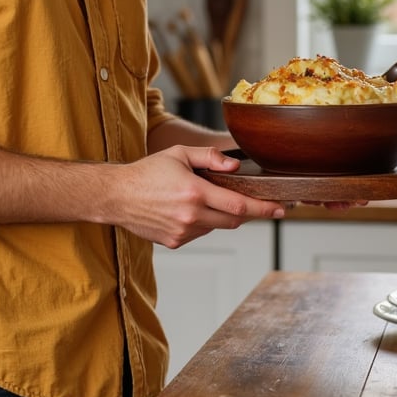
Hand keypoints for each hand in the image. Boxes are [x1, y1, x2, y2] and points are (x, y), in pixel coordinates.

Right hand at [109, 145, 285, 248]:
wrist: (116, 196)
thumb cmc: (147, 171)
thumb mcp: (179, 154)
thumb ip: (209, 157)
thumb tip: (235, 166)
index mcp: (195, 192)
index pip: (239, 206)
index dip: (264, 208)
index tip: (281, 208)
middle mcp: (191, 216)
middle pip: (233, 220)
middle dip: (245, 212)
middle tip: (253, 202)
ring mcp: (183, 232)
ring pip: (216, 227)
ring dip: (218, 215)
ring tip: (200, 198)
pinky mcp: (175, 242)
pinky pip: (199, 233)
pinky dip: (201, 222)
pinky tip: (185, 209)